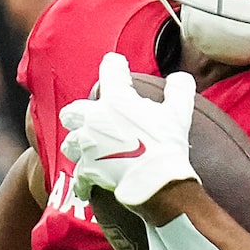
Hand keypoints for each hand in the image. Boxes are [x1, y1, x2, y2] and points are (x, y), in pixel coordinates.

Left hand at [60, 54, 198, 219]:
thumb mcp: (178, 112)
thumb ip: (178, 90)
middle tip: (86, 117)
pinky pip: (79, 178)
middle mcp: (95, 120)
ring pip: (70, 144)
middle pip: (72, 112)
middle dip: (76, 114)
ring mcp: (88, 147)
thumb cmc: (164, 145)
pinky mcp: (87, 171)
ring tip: (85, 150)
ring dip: (76, 146)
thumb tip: (180, 78)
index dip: (114, 65)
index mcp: (115, 100)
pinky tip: (87, 184)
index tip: (116, 65)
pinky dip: (84, 182)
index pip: (110, 71)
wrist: (154, 181)